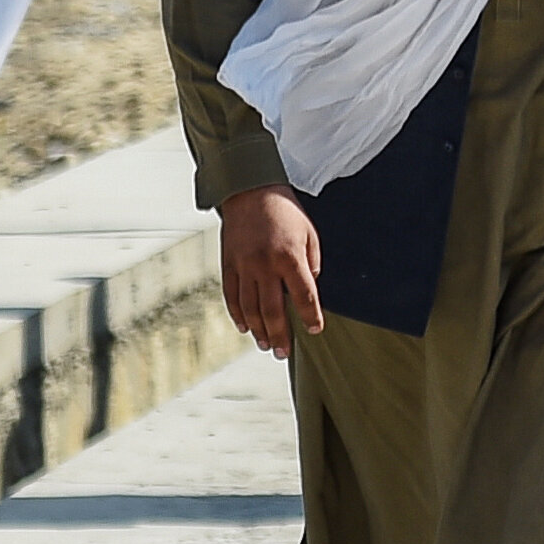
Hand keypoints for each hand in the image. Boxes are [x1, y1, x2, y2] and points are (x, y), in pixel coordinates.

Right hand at [220, 186, 322, 355]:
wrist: (251, 191)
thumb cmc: (286, 212)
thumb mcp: (310, 233)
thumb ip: (312, 262)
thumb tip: (310, 286)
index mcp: (289, 257)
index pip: (304, 295)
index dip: (310, 316)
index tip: (315, 330)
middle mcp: (264, 265)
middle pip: (273, 309)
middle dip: (280, 334)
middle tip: (283, 352)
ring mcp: (243, 266)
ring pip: (250, 307)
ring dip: (258, 329)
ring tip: (266, 345)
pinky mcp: (228, 264)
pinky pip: (232, 296)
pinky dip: (238, 314)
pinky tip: (245, 327)